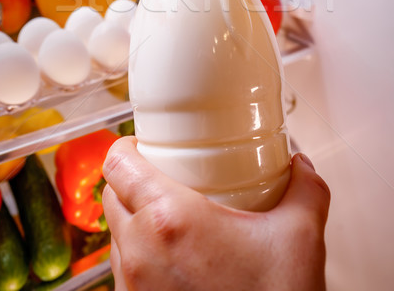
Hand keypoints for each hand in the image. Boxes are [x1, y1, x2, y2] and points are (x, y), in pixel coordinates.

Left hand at [103, 136, 329, 290]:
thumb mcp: (301, 238)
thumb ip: (306, 189)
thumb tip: (302, 165)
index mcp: (169, 219)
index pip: (117, 163)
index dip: (126, 145)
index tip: (143, 142)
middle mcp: (140, 251)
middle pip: (111, 193)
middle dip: (131, 178)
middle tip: (163, 173)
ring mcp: (133, 285)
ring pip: (115, 232)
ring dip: (133, 216)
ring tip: (170, 214)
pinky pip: (123, 268)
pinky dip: (138, 252)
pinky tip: (172, 254)